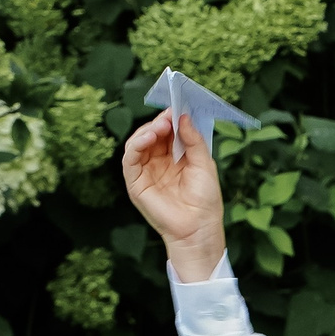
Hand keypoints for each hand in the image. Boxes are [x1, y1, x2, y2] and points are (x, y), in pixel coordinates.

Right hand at [121, 109, 226, 281]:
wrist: (198, 228)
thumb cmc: (205, 200)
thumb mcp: (204, 164)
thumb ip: (194, 141)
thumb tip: (182, 117)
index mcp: (176, 157)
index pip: (168, 132)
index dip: (171, 119)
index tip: (177, 107)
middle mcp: (158, 162)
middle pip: (152, 134)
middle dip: (159, 122)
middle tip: (169, 115)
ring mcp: (145, 171)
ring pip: (138, 143)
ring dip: (147, 130)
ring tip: (161, 126)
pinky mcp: (135, 182)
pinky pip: (129, 158)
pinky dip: (136, 144)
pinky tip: (148, 137)